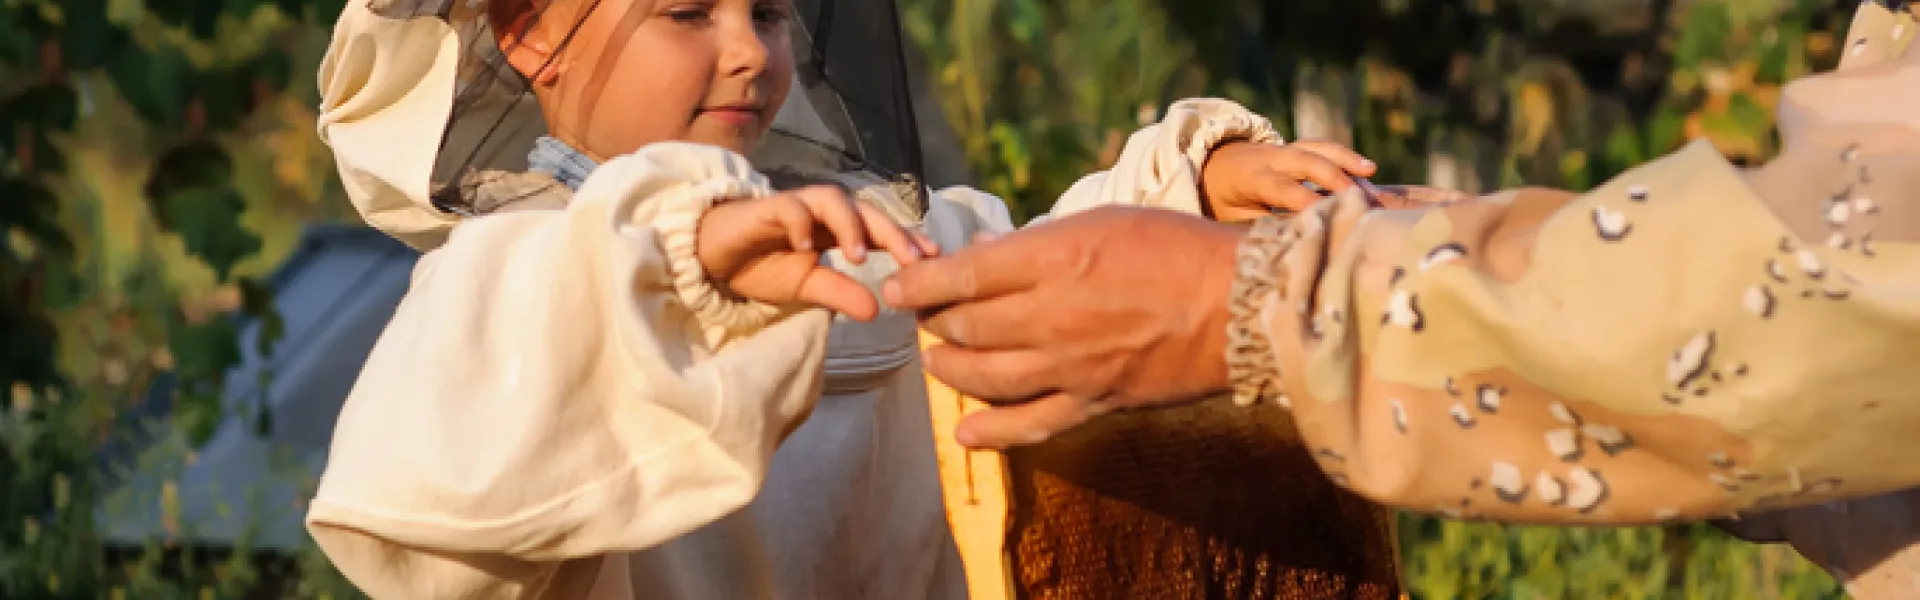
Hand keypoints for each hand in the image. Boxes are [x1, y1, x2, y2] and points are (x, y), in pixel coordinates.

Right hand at [698, 185, 938, 320]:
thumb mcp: (805, 287)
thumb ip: (840, 294)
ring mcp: (796, 206)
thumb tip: (876, 311)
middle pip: (867, 211)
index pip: (880, 231)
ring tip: (859, 256)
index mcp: (838, 231)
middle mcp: (823, 213)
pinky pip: (789, 206)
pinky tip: (806, 245)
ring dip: (849, 224)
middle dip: (893, 232)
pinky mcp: (767, 207)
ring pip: (832, 200)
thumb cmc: (761, 264)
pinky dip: (800, 221)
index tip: (934, 260)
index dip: (907, 241)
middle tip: (914, 259)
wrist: (713, 254)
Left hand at [883, 206, 1242, 448]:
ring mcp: (1070, 365)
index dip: (918, 283)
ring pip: (984, 375)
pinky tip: (966, 431)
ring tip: (937, 360)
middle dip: (932, 321)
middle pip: (964, 326)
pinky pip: (1030, 425)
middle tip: (924, 316)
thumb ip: (1038, 243)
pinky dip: (991, 431)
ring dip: (949, 368)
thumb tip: (985, 255)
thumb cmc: (1177, 249)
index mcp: (1053, 259)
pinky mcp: (1092, 401)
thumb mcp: (1102, 222)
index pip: (960, 276)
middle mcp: (1052, 315)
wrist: (1240, 305)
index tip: (896, 286)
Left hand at [1199, 139, 1376, 220]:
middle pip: (1305, 162)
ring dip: (1345, 159)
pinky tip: (1367, 168)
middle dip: (1333, 178)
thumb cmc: (1224, 201)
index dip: (1306, 201)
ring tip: (1371, 171)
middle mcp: (1269, 158)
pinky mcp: (1295, 147)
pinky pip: (1321, 147)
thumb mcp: (1232, 218)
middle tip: (1359, 198)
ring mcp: (1283, 149)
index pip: (1283, 189)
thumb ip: (1260, 227)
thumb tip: (1288, 246)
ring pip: (1316, 148)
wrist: (1212, 166)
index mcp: (1251, 178)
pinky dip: (1344, 155)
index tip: (1328, 217)